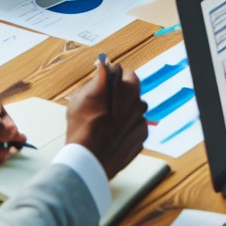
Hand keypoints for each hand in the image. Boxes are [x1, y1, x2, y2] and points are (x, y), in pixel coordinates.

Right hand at [66, 57, 148, 179]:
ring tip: (104, 124)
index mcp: (129, 89)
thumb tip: (104, 64)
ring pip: (133, 112)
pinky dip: (125, 130)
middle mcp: (140, 104)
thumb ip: (98, 77)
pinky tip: (110, 136)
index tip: (105, 83)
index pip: (127, 74)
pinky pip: (134, 128)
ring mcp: (142, 123)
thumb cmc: (83, 127)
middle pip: (131, 94)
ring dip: (123, 114)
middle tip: (102, 105)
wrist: (88, 162)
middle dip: (119, 97)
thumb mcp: (83, 96)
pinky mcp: (142, 140)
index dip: (114, 77)